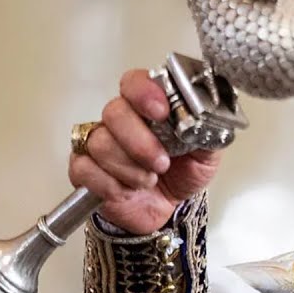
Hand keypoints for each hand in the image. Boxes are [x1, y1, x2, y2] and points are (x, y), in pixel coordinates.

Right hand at [69, 69, 222, 234]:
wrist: (169, 210)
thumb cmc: (184, 173)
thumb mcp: (207, 153)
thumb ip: (208, 131)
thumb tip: (209, 116)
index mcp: (149, 107)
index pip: (134, 82)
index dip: (144, 92)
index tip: (161, 111)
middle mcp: (122, 120)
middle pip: (114, 112)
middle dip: (139, 141)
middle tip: (161, 162)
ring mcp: (99, 142)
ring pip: (100, 142)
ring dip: (129, 167)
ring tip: (148, 180)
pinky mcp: (84, 168)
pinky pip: (84, 167)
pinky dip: (109, 184)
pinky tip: (126, 190)